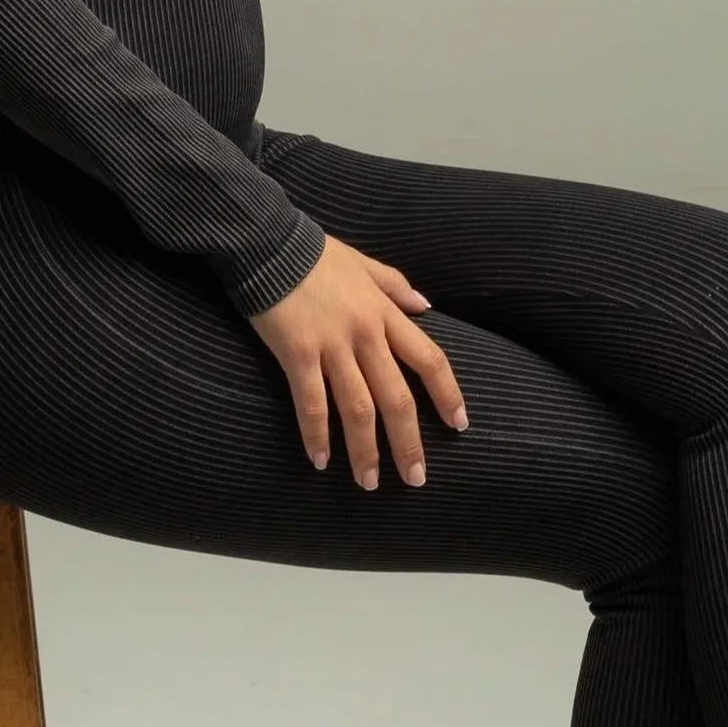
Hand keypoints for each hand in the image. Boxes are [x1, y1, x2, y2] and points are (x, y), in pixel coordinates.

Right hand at [247, 235, 468, 488]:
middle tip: (416, 479)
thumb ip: (396, 285)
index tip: (459, 425)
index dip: (447, 394)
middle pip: (397, 397)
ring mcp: (331, 346)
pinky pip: (311, 403)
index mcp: (385, 313)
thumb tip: (425, 305)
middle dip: (409, 443)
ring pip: (358, 409)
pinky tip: (320, 461)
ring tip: (368, 483)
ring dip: (365, 451)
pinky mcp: (297, 353)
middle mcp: (365, 334)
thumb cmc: (315, 254)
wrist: (269, 243)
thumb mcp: (364, 263)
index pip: (429, 360)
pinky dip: (316, 435)